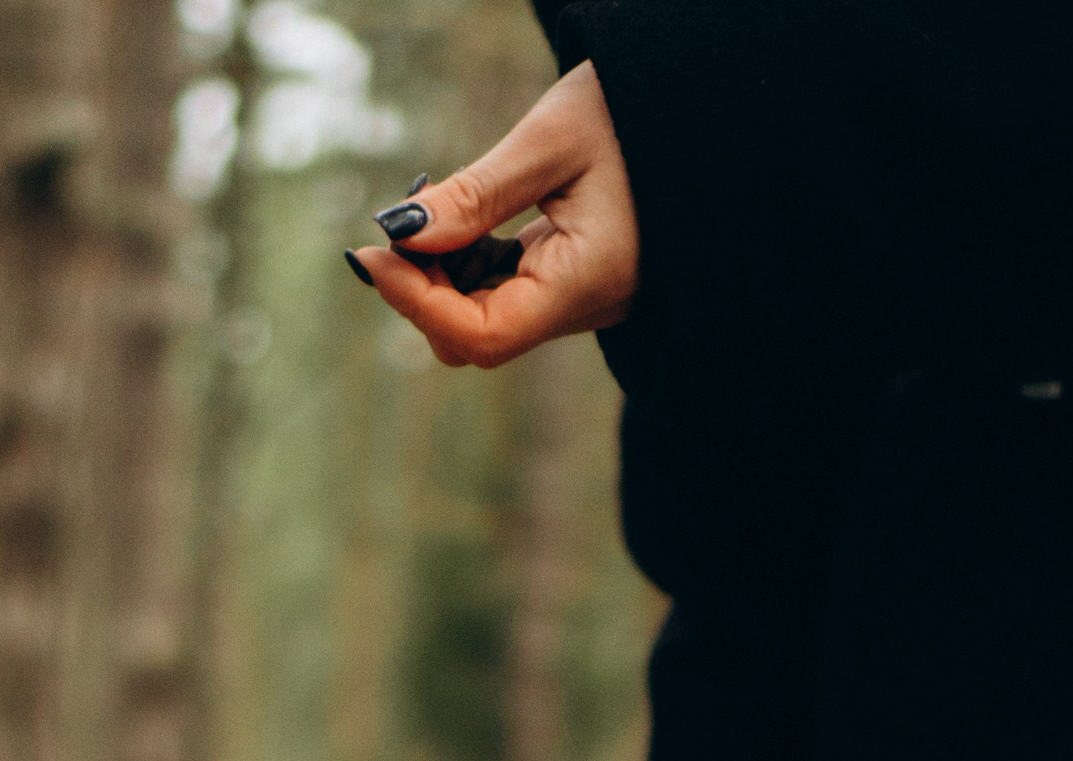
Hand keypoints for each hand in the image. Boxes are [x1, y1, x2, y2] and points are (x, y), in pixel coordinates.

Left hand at [347, 62, 636, 369]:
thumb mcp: (552, 140)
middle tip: (395, 225)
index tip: (372, 255)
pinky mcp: (573, 284)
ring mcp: (581, 302)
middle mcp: (587, 308)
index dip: (417, 305)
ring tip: (431, 208)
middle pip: (479, 338)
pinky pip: (506, 297)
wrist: (700, 111)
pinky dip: (469, 266)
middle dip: (425, 291)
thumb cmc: (636, 111)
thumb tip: (400, 233)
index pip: (484, 335)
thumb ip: (475, 195)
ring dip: (443, 278)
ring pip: (487, 321)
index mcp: (589, 282)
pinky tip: (460, 219)